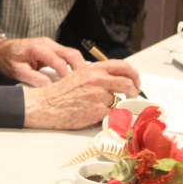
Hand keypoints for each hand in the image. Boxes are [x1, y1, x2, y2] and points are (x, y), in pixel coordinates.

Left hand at [0, 36, 85, 84]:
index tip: (71, 88)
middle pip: (71, 54)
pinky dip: (73, 65)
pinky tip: (76, 76)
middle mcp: (47, 43)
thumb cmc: (8, 59)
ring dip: (79, 66)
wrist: (1, 49)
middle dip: (80, 69)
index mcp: (38, 48)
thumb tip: (50, 88)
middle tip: (85, 84)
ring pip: (72, 53)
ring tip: (83, 82)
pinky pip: (67, 55)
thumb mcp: (17, 71)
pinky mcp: (52, 48)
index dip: (66, 75)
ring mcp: (51, 44)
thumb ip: (34, 78)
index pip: (58, 61)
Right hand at [23, 60, 139, 128]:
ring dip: (114, 106)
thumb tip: (115, 82)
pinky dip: (108, 117)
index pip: (122, 66)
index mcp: (94, 69)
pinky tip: (97, 116)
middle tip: (132, 98)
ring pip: (118, 101)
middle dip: (133, 93)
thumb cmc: (60, 92)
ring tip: (103, 108)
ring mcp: (98, 95)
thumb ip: (97, 76)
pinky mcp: (97, 111)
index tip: (136, 82)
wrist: (47, 104)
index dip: (133, 74)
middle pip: (127, 84)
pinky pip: (112, 114)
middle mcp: (98, 79)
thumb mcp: (79, 75)